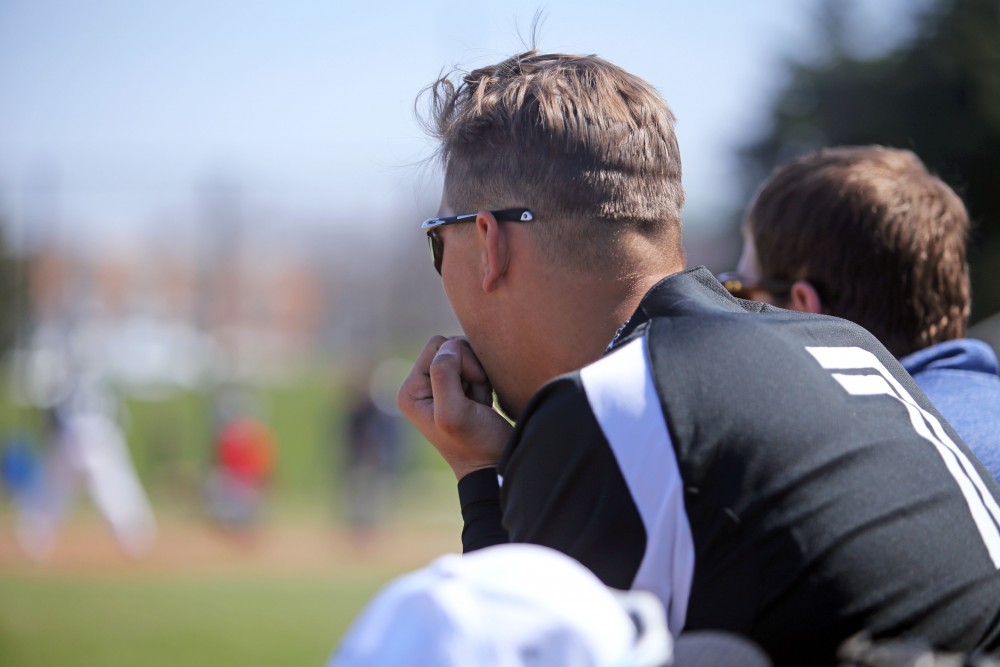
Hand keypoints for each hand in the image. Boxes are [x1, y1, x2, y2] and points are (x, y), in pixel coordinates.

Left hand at [398, 336, 513, 479]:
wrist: (492, 466)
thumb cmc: (475, 444)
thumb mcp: (454, 412)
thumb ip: (445, 376)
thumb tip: (449, 346)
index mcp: (410, 390)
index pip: (438, 346)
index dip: (460, 362)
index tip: (467, 393)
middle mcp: (420, 387)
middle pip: (451, 347)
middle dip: (470, 367)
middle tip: (474, 398)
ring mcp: (439, 389)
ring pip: (465, 355)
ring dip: (479, 375)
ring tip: (478, 403)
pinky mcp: (458, 391)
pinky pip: (474, 367)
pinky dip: (484, 381)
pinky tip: (481, 403)